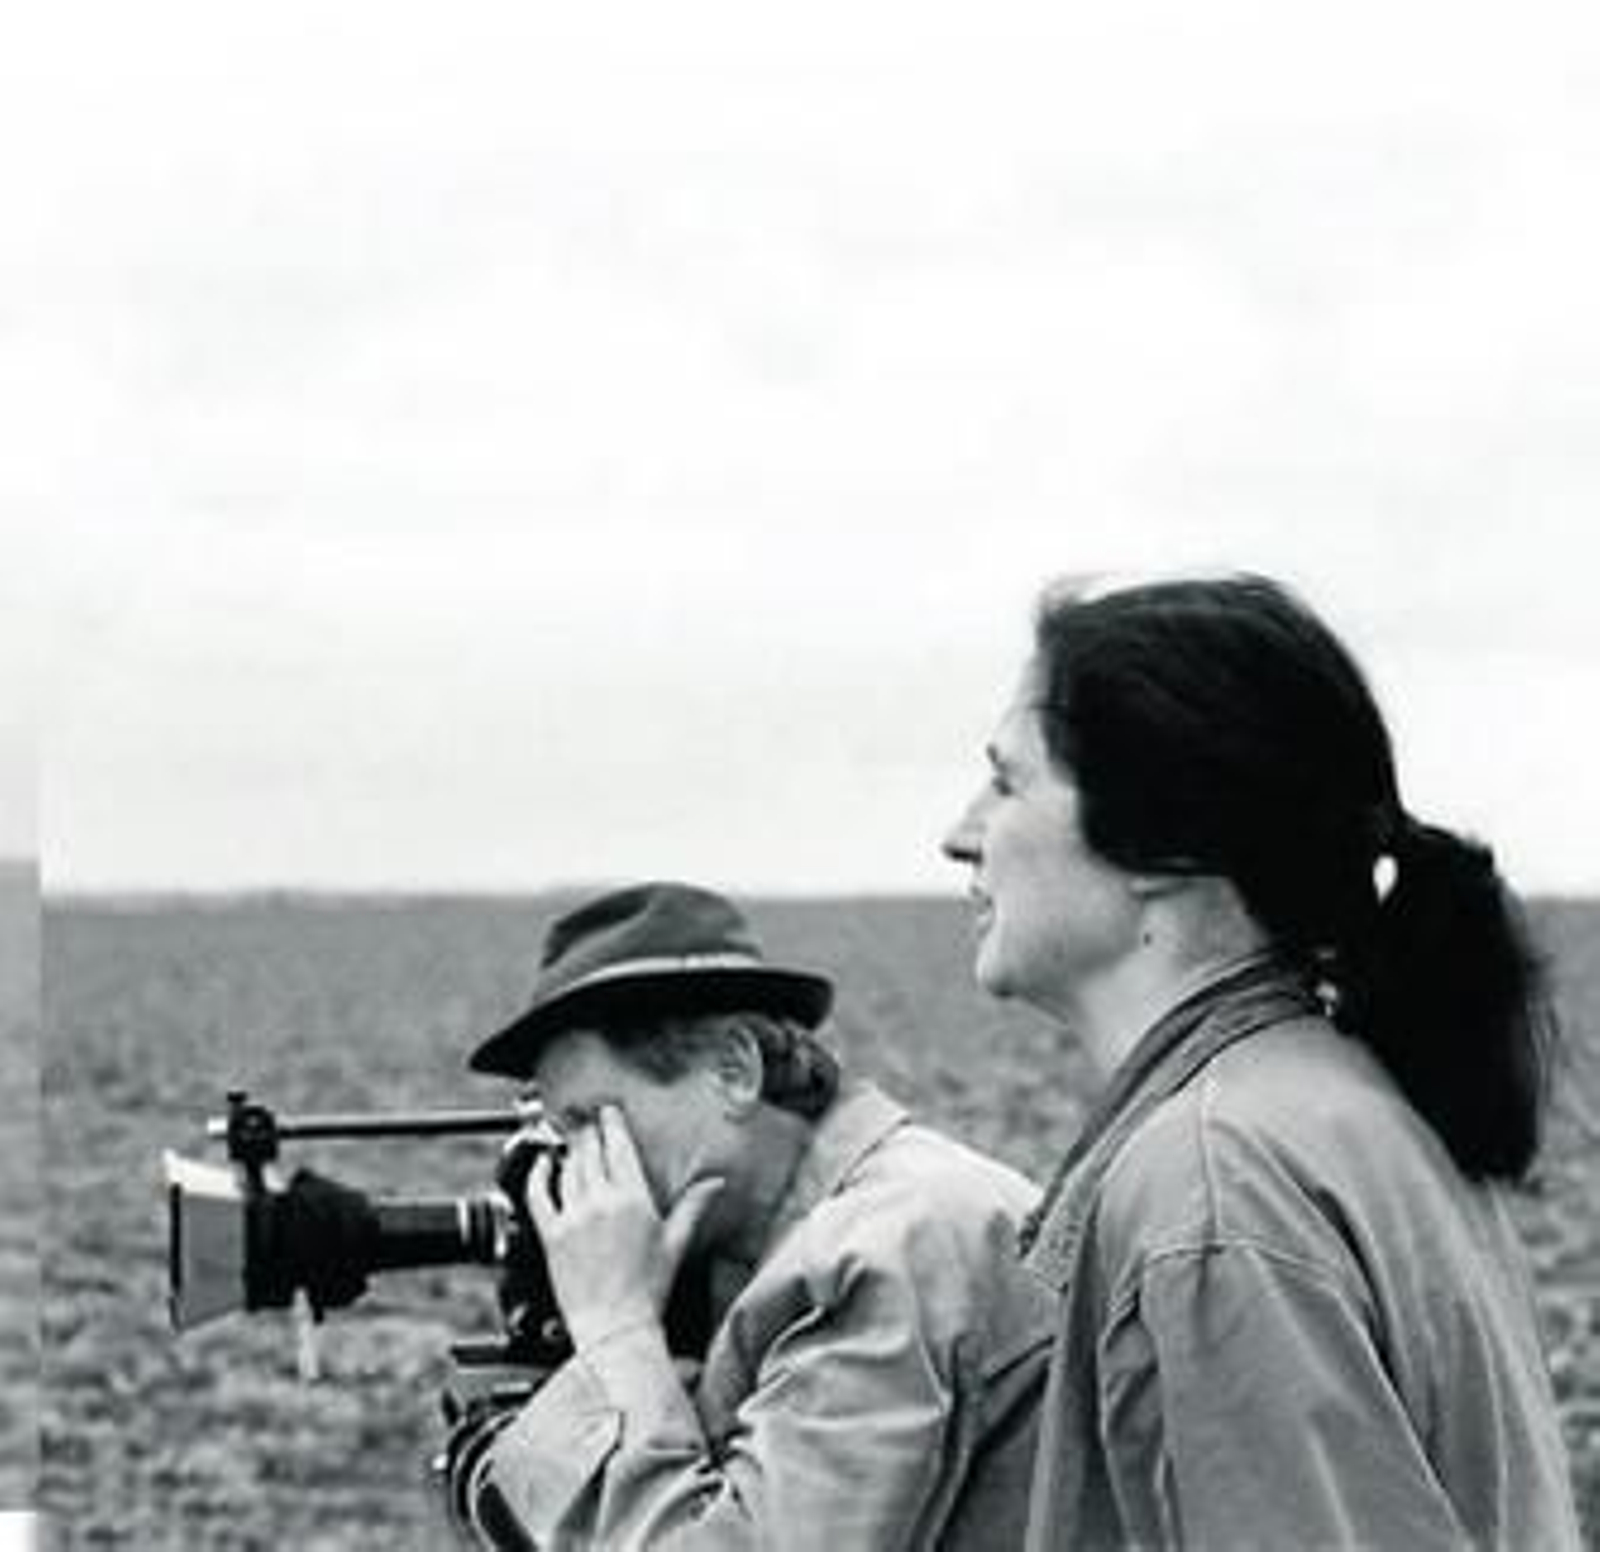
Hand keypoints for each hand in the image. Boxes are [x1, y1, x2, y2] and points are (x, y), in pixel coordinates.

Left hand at [523, 1105, 723, 1352]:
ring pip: (568, 1168)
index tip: (609, 1111)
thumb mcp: (676, 1243)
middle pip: (590, 1151)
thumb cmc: (647, 1291)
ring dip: (568, 1148)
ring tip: (571, 1136)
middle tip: (588, 1117)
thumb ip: (694, 1206)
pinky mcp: (551, 1236)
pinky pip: (538, 1196)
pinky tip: (542, 1165)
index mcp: (633, 1199)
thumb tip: (716, 1183)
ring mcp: (573, 1218)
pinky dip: (538, 1175)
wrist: (615, 1327)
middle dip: (589, 1130)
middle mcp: (600, 1202)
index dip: (612, 1123)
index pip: (618, 1147)